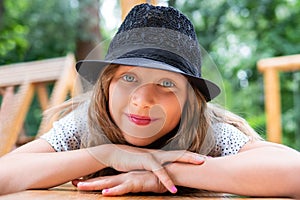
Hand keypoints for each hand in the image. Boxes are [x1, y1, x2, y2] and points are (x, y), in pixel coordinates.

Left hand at [73, 170, 166, 195]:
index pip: (105, 179)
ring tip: (80, 186)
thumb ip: (133, 184)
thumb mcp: (142, 181)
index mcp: (124, 176)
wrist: (170, 171)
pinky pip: (124, 188)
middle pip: (102, 180)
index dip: (91, 180)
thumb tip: (126, 186)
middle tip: (72, 182)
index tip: (79, 181)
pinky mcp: (137, 182)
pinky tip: (105, 192)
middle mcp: (124, 177)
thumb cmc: (157, 177)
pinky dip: (114, 190)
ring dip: (94, 185)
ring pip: (108, 183)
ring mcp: (129, 179)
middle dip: (86, 182)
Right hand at [87, 144, 205, 192]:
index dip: (191, 156)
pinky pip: (159, 171)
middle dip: (194, 155)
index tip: (204, 159)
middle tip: (208, 159)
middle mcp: (159, 154)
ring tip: (200, 164)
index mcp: (160, 155)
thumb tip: (164, 173)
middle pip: (181, 153)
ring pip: (174, 157)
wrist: (114, 154)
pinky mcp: (145, 161)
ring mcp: (153, 156)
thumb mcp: (146, 164)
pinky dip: (167, 180)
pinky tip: (173, 188)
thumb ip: (156, 167)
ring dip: (188, 161)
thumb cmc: (130, 160)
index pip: (179, 154)